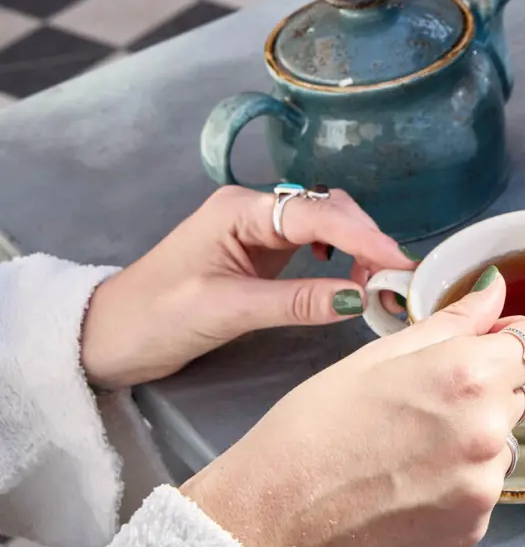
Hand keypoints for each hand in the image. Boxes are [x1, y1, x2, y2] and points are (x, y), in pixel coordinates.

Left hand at [79, 186, 413, 387]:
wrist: (104, 338)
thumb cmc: (153, 319)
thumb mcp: (227, 311)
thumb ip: (295, 302)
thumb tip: (358, 298)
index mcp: (239, 211)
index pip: (316, 213)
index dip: (362, 235)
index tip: (398, 262)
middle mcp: (251, 209)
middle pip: (327, 208)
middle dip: (366, 238)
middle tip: (396, 278)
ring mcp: (255, 229)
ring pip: (325, 223)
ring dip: (357, 246)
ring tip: (379, 281)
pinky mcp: (258, 252)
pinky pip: (312, 242)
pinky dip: (340, 255)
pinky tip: (347, 276)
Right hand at [181, 275, 524, 546]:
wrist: (269, 524)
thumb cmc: (309, 433)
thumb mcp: (375, 357)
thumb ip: (451, 321)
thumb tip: (492, 290)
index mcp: (468, 374)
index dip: (521, 336)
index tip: (494, 343)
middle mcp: (489, 429)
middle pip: (520, 390)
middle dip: (485, 387)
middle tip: (421, 401)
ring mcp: (484, 484)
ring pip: (501, 440)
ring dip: (472, 436)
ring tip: (406, 447)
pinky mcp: (474, 526)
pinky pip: (483, 486)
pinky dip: (457, 480)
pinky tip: (406, 481)